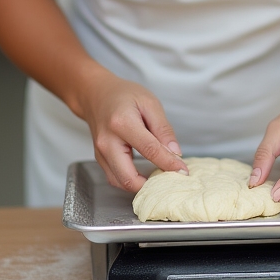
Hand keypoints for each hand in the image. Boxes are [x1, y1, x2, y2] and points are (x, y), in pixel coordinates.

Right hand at [78, 69, 188, 192]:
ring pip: (120, 182)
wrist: (97, 94)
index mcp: (122, 123)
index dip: (168, 163)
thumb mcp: (150, 103)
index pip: (149, 150)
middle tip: (169, 180)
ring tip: (158, 177)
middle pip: (128, 177)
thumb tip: (175, 153)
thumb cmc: (124, 95)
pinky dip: (130, 181)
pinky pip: (114, 178)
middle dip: (151, 185)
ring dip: (140, 186)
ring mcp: (100, 152)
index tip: (182, 171)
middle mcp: (107, 141)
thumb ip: (163, 129)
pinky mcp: (99, 158)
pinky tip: (144, 174)